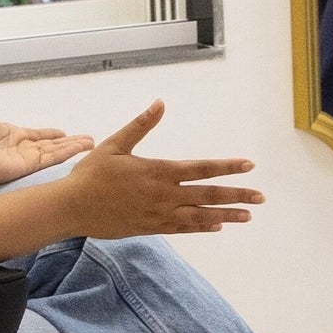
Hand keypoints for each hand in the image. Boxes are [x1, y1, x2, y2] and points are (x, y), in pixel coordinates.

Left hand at [0, 69, 89, 185]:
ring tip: (91, 144)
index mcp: (12, 135)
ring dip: (74, 148)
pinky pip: (52, 159)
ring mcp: (26, 158)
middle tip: (87, 140)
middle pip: (51, 145)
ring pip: (56, 152)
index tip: (64, 133)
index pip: (38, 135)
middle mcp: (22, 148)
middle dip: (70, 142)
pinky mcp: (28, 166)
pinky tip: (81, 148)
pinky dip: (68, 154)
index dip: (51, 134)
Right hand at [55, 104, 262, 237]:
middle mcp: (164, 195)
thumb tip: (160, 103)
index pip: (202, 169)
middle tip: (261, 197)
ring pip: (200, 216)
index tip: (249, 165)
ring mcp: (159, 214)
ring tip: (248, 216)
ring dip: (226, 215)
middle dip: (237, 195)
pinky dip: (201, 226)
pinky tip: (217, 226)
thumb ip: (140, 125)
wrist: (71, 208)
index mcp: (158, 171)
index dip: (227, 167)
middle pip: (208, 195)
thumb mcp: (114, 144)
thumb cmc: (90, 175)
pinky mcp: (151, 228)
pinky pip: (182, 228)